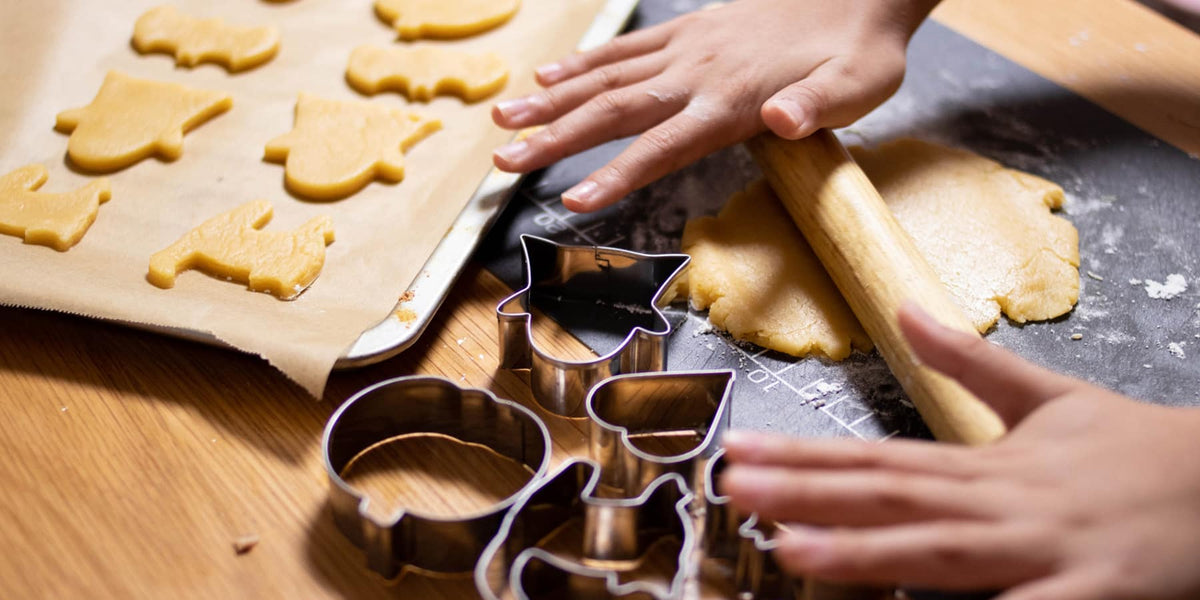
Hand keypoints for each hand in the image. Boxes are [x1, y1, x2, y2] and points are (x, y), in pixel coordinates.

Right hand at [491, 0, 937, 211]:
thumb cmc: (860, 51)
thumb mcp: (857, 86)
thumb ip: (817, 107)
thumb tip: (783, 122)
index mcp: (732, 99)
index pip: (663, 144)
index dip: (618, 173)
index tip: (575, 199)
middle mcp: (697, 73)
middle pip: (615, 109)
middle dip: (557, 139)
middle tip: (506, 162)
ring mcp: (688, 48)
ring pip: (608, 77)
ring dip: (554, 102)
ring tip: (505, 121)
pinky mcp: (689, 32)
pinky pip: (625, 49)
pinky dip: (584, 64)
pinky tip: (550, 77)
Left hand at [721, 304, 1199, 598]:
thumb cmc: (1136, 451)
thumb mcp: (1049, 398)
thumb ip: (968, 362)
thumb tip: (903, 311)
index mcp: (985, 463)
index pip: (877, 457)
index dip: (806, 456)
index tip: (744, 451)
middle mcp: (998, 501)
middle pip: (889, 497)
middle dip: (807, 494)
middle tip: (734, 487)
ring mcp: (1040, 548)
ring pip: (936, 551)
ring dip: (862, 551)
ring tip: (787, 547)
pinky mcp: (1089, 593)